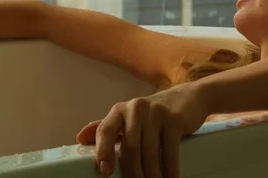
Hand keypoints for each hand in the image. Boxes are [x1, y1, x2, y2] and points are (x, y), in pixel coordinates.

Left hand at [76, 83, 208, 177]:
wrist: (188, 97)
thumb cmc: (154, 113)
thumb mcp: (130, 118)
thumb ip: (109, 128)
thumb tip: (79, 139)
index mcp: (119, 110)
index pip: (105, 130)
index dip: (103, 151)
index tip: (105, 172)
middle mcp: (135, 108)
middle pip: (130, 148)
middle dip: (133, 174)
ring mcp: (156, 112)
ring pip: (149, 153)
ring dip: (152, 176)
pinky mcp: (174, 119)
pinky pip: (169, 150)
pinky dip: (170, 170)